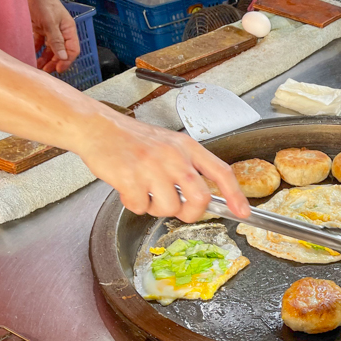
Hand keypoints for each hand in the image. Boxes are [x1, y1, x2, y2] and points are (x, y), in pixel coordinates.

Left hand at [18, 0, 79, 72]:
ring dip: (45, 59)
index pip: (73, 50)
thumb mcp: (50, 21)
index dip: (67, 61)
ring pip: (50, 49)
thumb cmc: (42, 0)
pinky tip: (32, 56)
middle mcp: (61, 32)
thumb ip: (56, 40)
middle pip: (61, 52)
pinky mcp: (39, 28)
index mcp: (69, 30)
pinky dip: (36, 51)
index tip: (59, 69)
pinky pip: (39, 43)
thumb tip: (63, 57)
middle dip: (55, 63)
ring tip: (38, 68)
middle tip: (46, 72)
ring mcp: (50, 31)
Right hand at [78, 113, 250, 222]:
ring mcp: (152, 166)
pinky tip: (128, 189)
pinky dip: (135, 205)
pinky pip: (141, 207)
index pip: (220, 172)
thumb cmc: (133, 139)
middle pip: (200, 197)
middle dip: (192, 212)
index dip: (235, 194)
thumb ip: (188, 167)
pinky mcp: (130, 177)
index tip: (243, 212)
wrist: (97, 127)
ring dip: (157, 209)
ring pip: (170, 207)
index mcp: (186, 147)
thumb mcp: (169, 145)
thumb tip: (204, 198)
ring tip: (146, 193)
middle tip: (179, 210)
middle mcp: (173, 156)